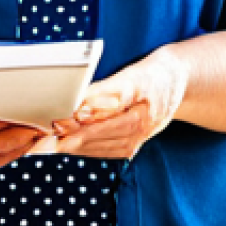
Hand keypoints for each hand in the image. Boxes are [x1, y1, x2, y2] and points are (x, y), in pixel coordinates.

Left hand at [52, 45, 188, 158]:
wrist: (177, 82)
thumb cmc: (154, 75)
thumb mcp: (132, 76)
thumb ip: (106, 91)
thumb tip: (82, 102)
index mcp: (141, 116)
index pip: (105, 126)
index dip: (80, 130)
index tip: (60, 128)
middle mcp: (140, 132)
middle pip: (101, 140)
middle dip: (72, 142)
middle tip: (48, 142)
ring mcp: (138, 140)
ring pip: (103, 149)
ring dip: (77, 148)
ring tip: (53, 144)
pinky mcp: (134, 142)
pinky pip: (108, 151)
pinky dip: (89, 149)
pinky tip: (72, 146)